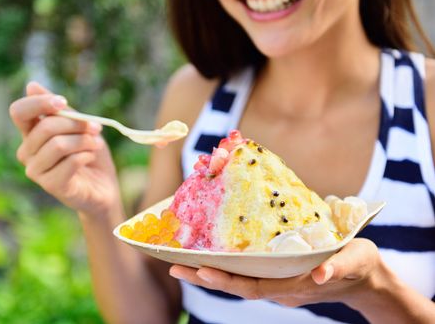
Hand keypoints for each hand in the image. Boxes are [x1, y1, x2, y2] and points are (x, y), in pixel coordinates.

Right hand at [9, 82, 120, 216]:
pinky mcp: (51, 186)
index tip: (63, 102)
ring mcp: (36, 171)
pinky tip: (90, 158)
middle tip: (96, 128)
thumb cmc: (89, 154)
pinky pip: (69, 162)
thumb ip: (59, 110)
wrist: (103, 188)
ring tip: (95, 144)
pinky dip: (85, 155)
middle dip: (76, 124)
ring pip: (58, 145)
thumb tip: (31, 85)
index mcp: (30, 134)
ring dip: (84, 141)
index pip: (19, 112)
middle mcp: (27, 152)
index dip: (39, 103)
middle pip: (46, 127)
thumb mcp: (79, 126)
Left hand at [169, 238, 383, 307]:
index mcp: (293, 285)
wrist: (365, 278)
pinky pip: (247, 271)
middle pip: (237, 285)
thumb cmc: (360, 265)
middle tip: (174, 265)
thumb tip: (321, 275)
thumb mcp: (356, 260)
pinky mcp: (277, 274)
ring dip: (209, 271)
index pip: (253, 287)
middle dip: (205, 277)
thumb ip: (339, 266)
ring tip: (181, 260)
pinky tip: (210, 253)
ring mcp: (276, 282)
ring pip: (238, 279)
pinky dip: (226, 265)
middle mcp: (279, 286)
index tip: (202, 270)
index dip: (227, 281)